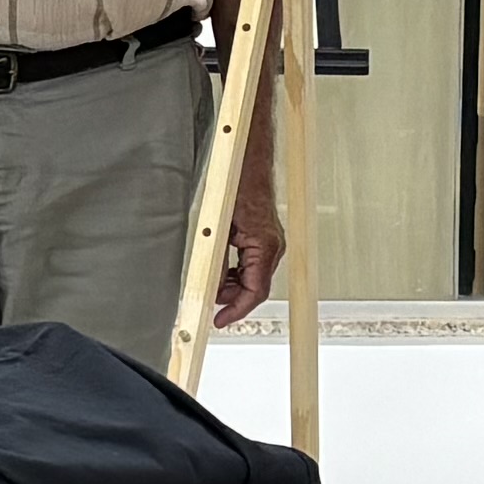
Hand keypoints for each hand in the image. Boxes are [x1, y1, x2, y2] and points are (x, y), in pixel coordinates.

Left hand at [212, 183, 284, 331]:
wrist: (247, 163)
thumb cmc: (237, 185)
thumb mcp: (219, 228)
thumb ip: (217, 262)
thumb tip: (211, 287)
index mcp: (266, 246)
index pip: (256, 291)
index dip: (237, 310)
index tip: (221, 320)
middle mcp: (273, 248)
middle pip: (255, 288)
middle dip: (232, 299)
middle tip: (209, 301)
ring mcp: (271, 245)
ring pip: (253, 279)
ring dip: (233, 287)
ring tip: (212, 286)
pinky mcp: (264, 241)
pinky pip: (252, 266)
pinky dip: (237, 274)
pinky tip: (221, 272)